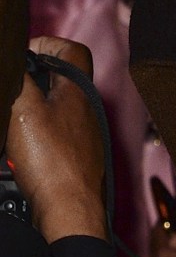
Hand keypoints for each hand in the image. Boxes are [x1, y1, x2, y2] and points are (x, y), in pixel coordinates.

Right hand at [4, 36, 107, 243]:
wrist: (70, 212)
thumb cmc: (53, 161)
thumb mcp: (25, 109)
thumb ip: (17, 78)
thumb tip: (12, 59)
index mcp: (78, 91)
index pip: (72, 50)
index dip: (47, 44)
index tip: (24, 55)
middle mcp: (85, 111)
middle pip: (56, 81)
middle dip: (27, 84)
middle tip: (8, 94)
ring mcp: (81, 136)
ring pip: (49, 111)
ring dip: (24, 115)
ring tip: (9, 129)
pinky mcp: (73, 159)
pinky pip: (48, 138)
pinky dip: (29, 140)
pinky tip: (16, 153)